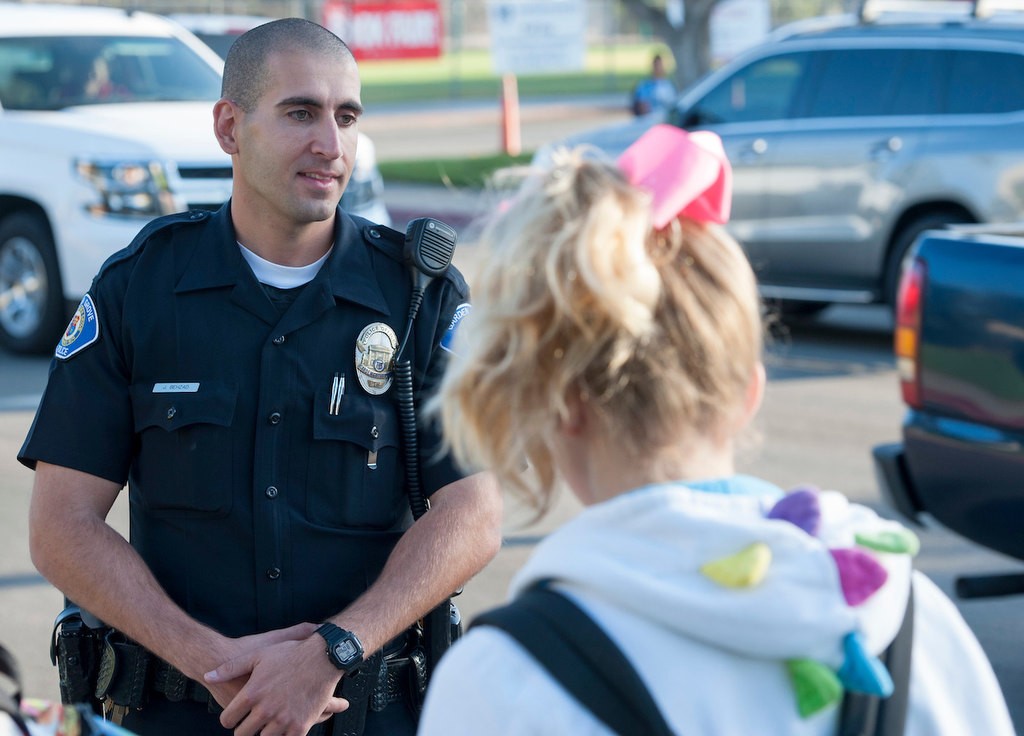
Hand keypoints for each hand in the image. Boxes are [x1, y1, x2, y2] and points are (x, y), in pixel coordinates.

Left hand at [204, 634, 347, 735]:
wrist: (322, 656)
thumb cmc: (290, 654)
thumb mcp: (257, 655)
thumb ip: (230, 668)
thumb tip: (208, 676)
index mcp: (252, 694)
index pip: (227, 720)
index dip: (229, 719)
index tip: (235, 718)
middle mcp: (265, 710)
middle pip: (242, 734)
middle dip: (244, 730)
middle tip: (250, 724)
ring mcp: (283, 720)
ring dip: (264, 733)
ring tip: (267, 725)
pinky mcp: (300, 727)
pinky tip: (283, 728)